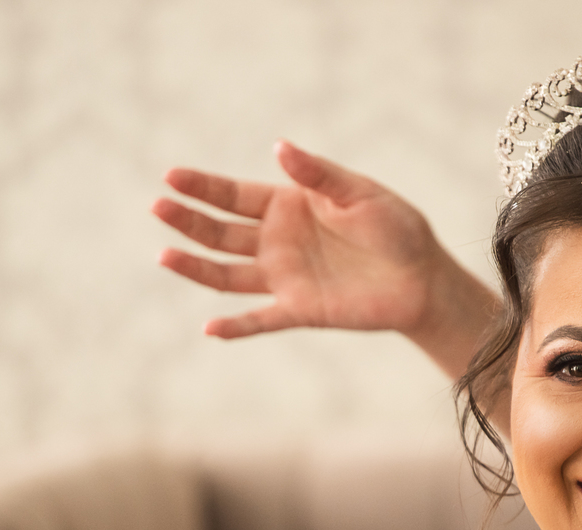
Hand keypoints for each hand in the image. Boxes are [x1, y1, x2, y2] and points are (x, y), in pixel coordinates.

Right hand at [152, 141, 498, 379]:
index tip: (170, 176)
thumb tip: (279, 147)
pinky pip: (260, 320)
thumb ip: (318, 174)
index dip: (202, 186)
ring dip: (196, 267)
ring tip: (165, 255)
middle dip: (188, 220)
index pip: (233, 195)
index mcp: (287, 204)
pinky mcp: (299, 310)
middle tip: (158, 208)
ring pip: (228, 273)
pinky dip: (236, 327)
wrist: (423, 277)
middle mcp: (277, 240)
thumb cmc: (396, 228)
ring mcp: (284, 276)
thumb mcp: (359, 193)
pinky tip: (210, 329)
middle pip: (220, 231)